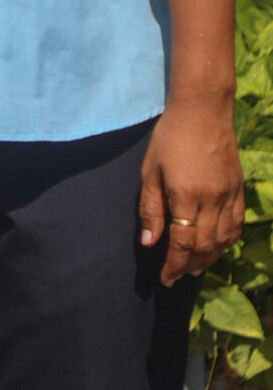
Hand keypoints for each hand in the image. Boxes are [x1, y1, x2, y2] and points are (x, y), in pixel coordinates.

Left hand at [142, 91, 242, 284]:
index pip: (183, 243)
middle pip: (205, 245)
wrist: (203, 111)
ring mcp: (230, 195)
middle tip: (176, 277)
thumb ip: (150, 208)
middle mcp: (212, 200)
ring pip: (224, 239)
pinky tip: (217, 247)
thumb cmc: (169, 138)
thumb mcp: (150, 171)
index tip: (164, 278)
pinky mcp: (239, 189)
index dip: (174, 265)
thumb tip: (150, 242)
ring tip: (194, 268)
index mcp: (186, 197)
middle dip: (189, 266)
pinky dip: (227, 241)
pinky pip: (237, 224)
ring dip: (210, 258)